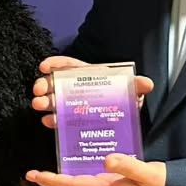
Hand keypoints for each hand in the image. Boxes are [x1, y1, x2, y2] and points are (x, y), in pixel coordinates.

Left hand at [26, 153, 167, 185]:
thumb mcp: (148, 173)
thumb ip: (128, 165)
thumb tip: (106, 159)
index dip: (52, 181)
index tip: (33, 175)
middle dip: (51, 183)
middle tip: (32, 175)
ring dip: (63, 183)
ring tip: (48, 174)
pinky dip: (78, 179)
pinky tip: (77, 169)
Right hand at [31, 56, 152, 128]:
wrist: (126, 117)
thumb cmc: (125, 97)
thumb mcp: (131, 88)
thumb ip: (137, 85)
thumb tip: (147, 84)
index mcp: (87, 75)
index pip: (67, 65)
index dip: (54, 64)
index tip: (44, 67)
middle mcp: (75, 87)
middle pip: (55, 82)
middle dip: (44, 85)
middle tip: (38, 91)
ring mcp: (71, 104)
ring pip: (54, 100)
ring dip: (45, 102)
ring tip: (39, 105)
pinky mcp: (71, 120)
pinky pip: (59, 118)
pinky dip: (52, 119)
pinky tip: (49, 121)